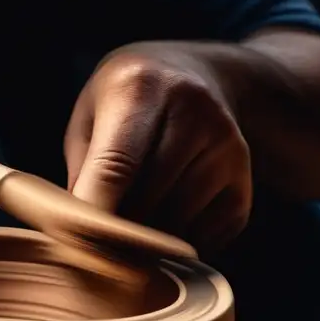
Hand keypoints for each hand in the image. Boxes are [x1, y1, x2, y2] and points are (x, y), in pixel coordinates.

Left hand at [64, 44, 251, 252]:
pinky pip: (205, 236)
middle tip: (93, 243)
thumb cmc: (125, 103)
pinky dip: (176, 245)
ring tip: (128, 225)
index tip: (75, 243)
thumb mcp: (91, 117)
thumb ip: (82, 171)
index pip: (115, 166)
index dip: (94, 211)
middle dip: (114, 234)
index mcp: (140, 87)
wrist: (195, 75)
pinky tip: (162, 221)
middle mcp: (193, 112)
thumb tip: (79, 234)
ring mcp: (226, 146)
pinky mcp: (243, 180)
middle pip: (147, 202)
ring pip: (176, 225)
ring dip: (145, 242)